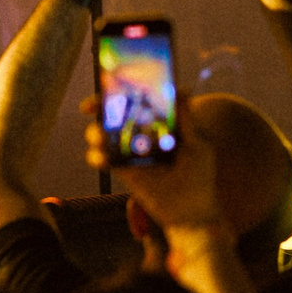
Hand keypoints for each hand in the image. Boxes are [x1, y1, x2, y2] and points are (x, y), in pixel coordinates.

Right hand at [87, 93, 220, 231]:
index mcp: (160, 121)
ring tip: (101, 135)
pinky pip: (104, 159)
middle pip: (116, 113)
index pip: (138, 99)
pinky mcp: (123, 171)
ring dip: (96, 132)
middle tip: (92, 107)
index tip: (113, 82)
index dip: (124, 89)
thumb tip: (183, 89)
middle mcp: (142, 133)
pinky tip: (101, 156)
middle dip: (100, 107)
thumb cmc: (200, 174)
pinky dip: (97, 156)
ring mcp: (131, 151)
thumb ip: (187, 118)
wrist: (192, 210)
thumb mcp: (198, 143)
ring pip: (104, 135)